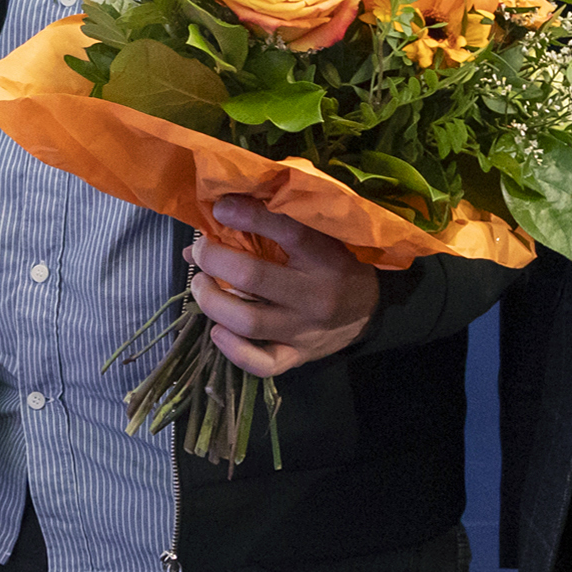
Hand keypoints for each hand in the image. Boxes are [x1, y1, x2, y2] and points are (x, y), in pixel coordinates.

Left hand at [188, 195, 380, 377]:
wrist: (370, 310)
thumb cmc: (335, 265)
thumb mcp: (319, 239)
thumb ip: (272, 230)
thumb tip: (208, 233)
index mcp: (326, 257)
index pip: (286, 230)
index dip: (248, 216)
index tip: (221, 208)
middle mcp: (316, 295)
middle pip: (253, 277)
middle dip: (214, 260)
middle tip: (202, 251)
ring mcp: (306, 330)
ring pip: (248, 322)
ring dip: (212, 302)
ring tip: (202, 285)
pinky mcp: (299, 356)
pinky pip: (261, 363)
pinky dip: (233, 350)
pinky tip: (217, 331)